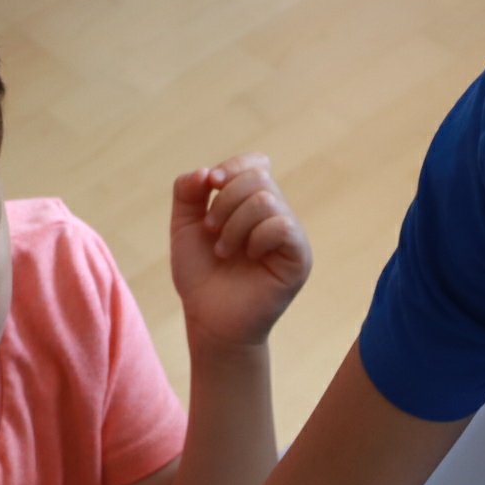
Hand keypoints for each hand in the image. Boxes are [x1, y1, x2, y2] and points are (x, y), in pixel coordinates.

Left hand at [171, 153, 311, 349]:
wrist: (210, 320)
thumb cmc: (201, 276)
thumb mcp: (184, 227)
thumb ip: (188, 192)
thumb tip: (207, 171)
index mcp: (254, 204)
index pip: (257, 164)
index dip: (233, 167)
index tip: (210, 185)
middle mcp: (277, 215)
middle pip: (259, 177)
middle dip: (225, 201)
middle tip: (212, 232)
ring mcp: (291, 236)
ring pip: (267, 200)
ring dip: (234, 224)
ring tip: (224, 250)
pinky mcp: (299, 258)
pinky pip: (282, 226)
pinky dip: (256, 237)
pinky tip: (248, 257)